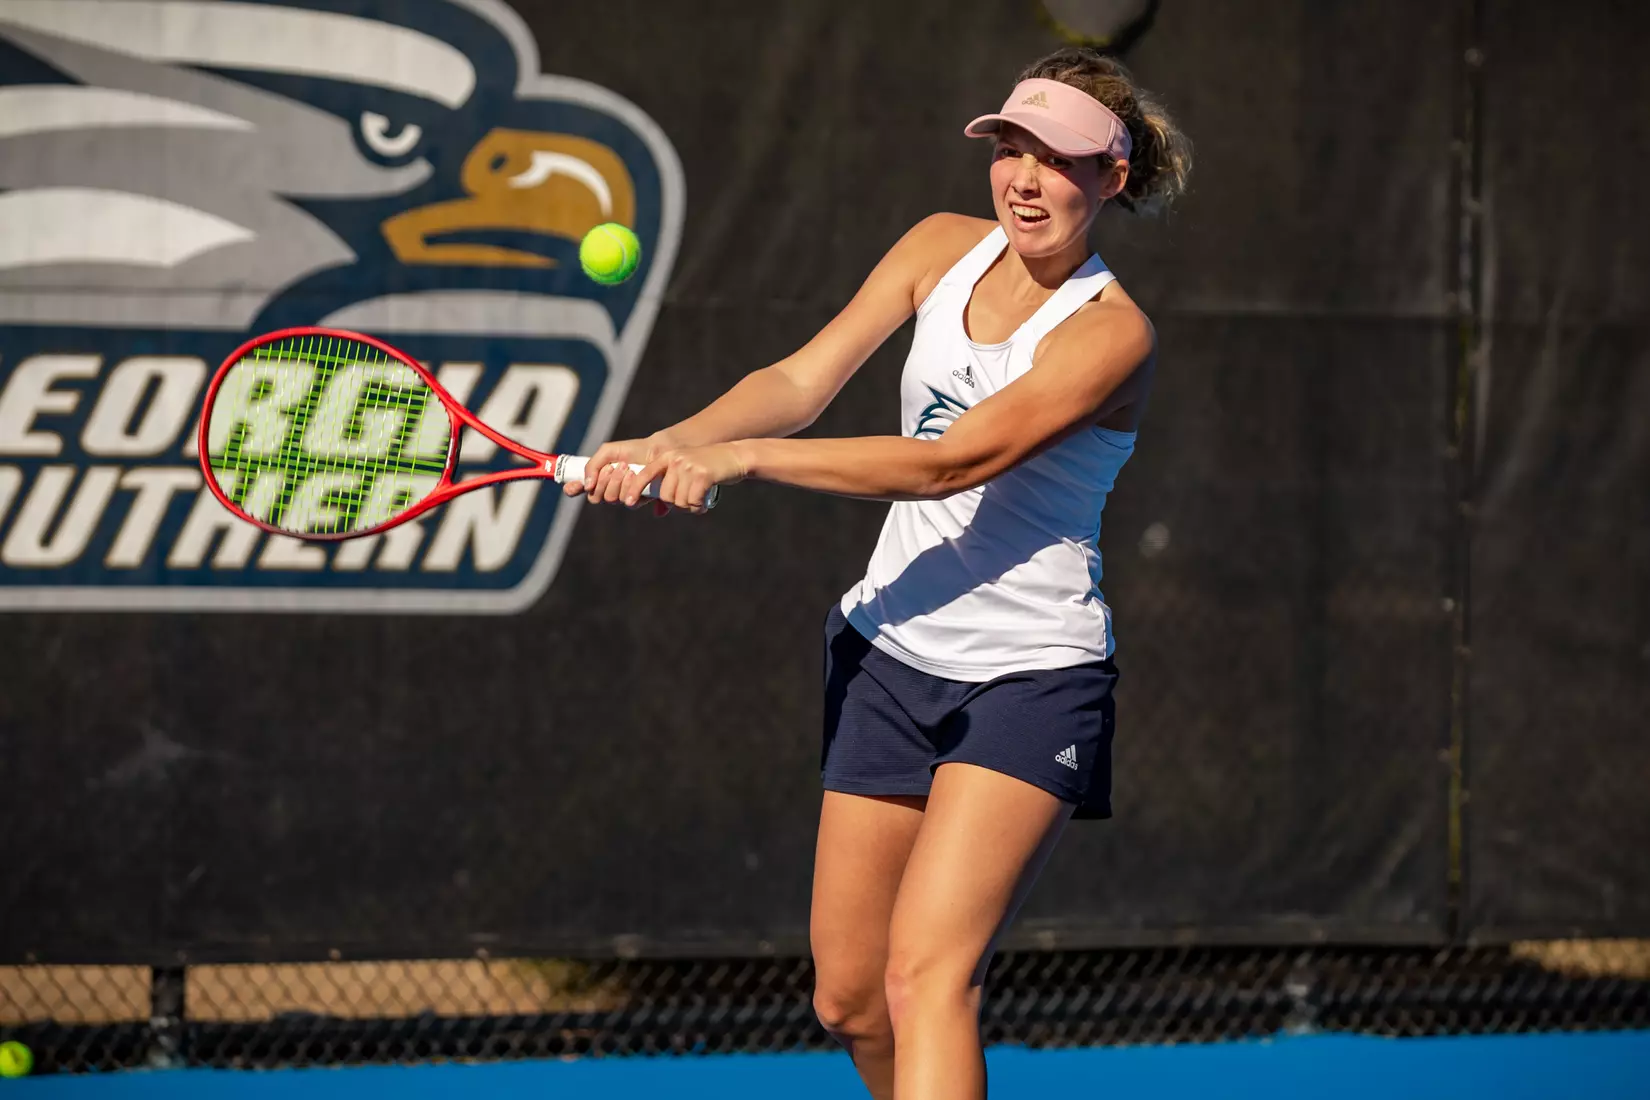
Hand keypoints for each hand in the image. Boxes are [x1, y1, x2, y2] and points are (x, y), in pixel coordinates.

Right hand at [562, 433, 677, 514]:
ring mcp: (622, 496)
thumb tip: (586, 485)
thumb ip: (592, 465)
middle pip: (595, 496)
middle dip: (602, 481)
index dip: (573, 489)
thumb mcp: (608, 452)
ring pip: (610, 499)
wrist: (656, 451)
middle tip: (612, 467)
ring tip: (625, 467)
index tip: (571, 487)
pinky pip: (626, 501)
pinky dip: (627, 486)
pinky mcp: (637, 500)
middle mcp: (608, 489)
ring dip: (616, 482)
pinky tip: (633, 475)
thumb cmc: (632, 450)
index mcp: (599, 477)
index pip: (581, 488)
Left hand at [628, 443, 748, 513]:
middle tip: (691, 499)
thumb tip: (658, 511)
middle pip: (666, 496)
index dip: (636, 489)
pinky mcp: (701, 474)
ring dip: (690, 506)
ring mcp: (688, 466)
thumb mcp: (687, 469)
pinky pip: (693, 501)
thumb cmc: (710, 468)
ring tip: (700, 498)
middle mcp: (675, 460)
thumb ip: (672, 484)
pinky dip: (699, 507)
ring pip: (679, 501)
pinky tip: (705, 502)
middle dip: (678, 503)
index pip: (645, 474)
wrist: (736, 456)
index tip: (630, 502)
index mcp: (668, 457)